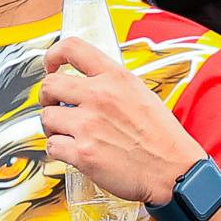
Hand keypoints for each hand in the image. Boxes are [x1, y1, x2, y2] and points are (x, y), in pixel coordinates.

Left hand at [40, 36, 200, 206]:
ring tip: (68, 134)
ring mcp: (88, 125)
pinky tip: (72, 152)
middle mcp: (99, 96)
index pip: (72, 49)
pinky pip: (52, 146)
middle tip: (55, 107)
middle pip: (50, 86)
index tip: (51, 66)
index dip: (53, 56)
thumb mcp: (142, 94)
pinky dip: (58, 150)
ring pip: (47, 118)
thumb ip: (113, 85)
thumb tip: (90, 85)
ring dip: (53, 127)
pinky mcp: (82, 153)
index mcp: (116, 78)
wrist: (173, 171)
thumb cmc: (163, 139)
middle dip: (47, 98)